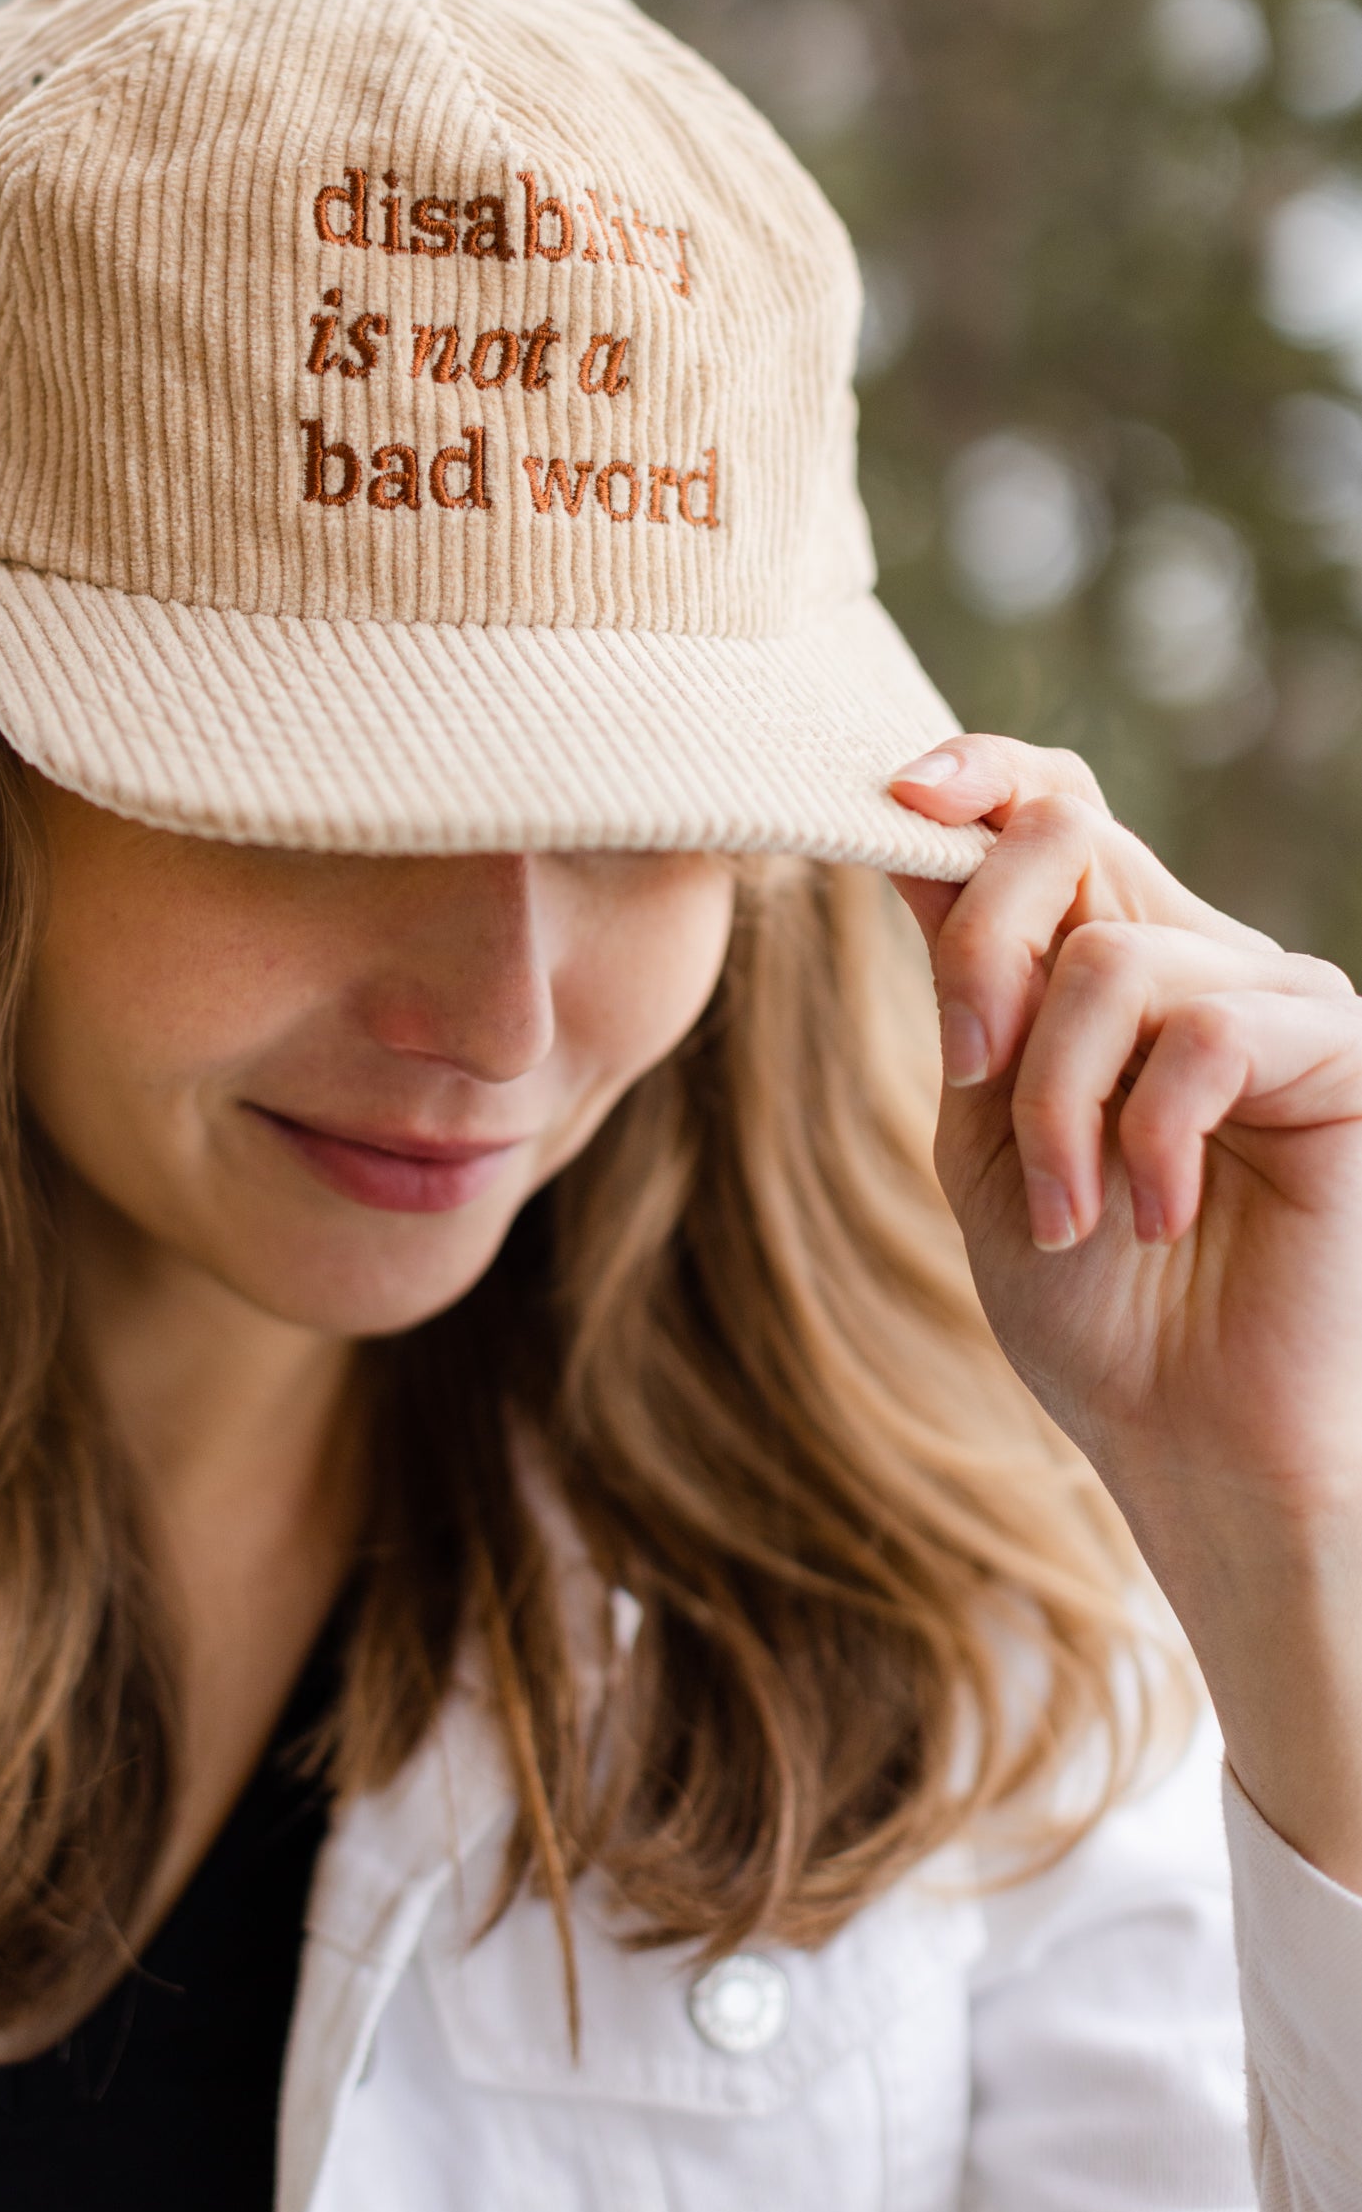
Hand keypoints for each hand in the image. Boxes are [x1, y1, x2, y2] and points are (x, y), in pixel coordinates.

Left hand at [889, 735, 1361, 1888]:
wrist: (1190, 1440)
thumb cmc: (1090, 1303)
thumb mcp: (987, 1128)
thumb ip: (968, 986)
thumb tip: (910, 831)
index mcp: (1096, 961)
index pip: (1048, 806)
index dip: (974, 772)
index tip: (894, 793)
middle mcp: (1191, 952)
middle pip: (1065, 837)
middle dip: (981, 951)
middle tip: (968, 1075)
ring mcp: (1269, 994)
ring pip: (1112, 957)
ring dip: (1057, 1099)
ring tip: (1071, 1212)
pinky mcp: (1336, 1050)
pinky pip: (1206, 1032)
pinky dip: (1150, 1134)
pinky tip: (1156, 1214)